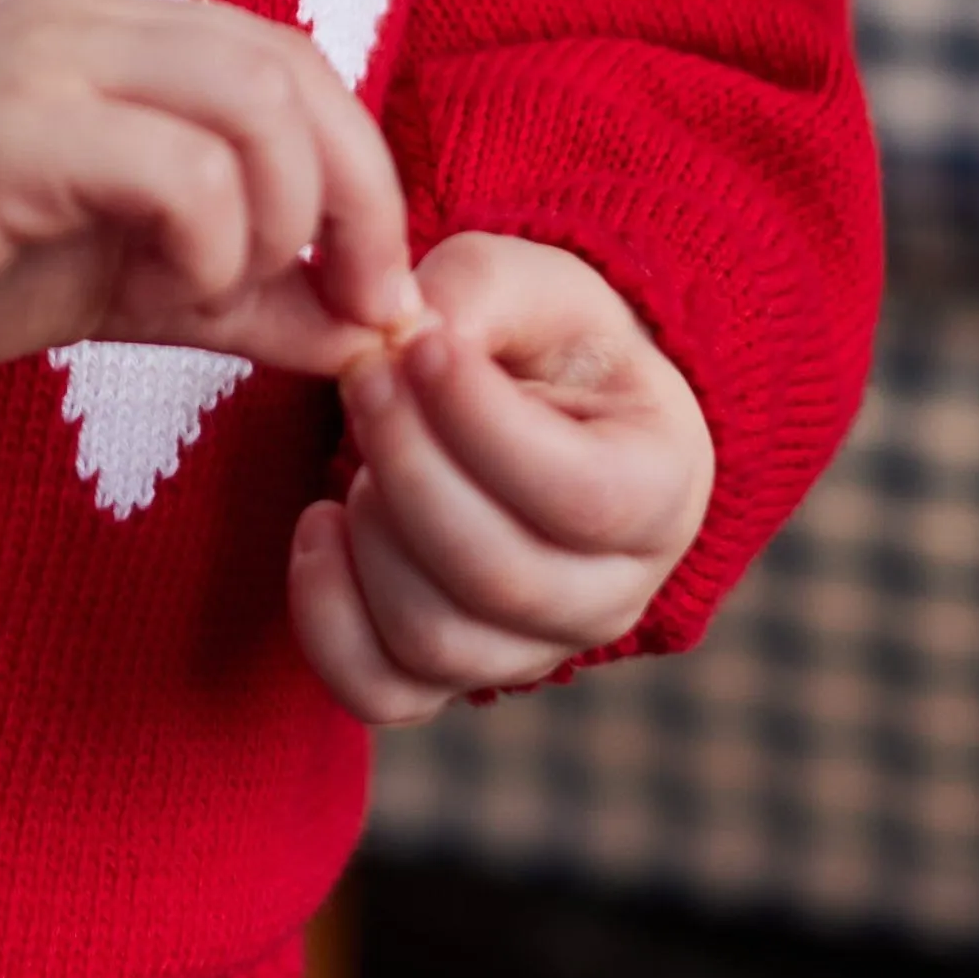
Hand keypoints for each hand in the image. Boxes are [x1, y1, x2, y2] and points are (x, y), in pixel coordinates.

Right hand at [0, 0, 421, 381]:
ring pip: (251, 97)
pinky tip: (170, 287)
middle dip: (355, 192)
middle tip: (360, 299)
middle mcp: (76, 23)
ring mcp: (40, 63)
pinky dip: (214, 243)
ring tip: (232, 288)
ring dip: (284, 215)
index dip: (356, 164)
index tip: (374, 281)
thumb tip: (365, 331)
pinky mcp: (12, 130)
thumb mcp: (123, 282)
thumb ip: (239, 290)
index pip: (280, 57)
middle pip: (287, 65)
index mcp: (101, 36)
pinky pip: (179, 170)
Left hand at [286, 232, 713, 725]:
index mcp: (662, 489)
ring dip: (370, 532)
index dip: (482, 423)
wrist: (537, 412)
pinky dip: (324, 616)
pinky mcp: (453, 678)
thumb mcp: (532, 286)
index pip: (578, 495)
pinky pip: (377, 691)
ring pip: (434, 638)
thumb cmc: (544, 344)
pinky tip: (316, 523)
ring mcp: (534, 650)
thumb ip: (480, 292)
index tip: (420, 345)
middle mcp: (613, 592)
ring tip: (360, 448)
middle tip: (365, 378)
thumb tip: (410, 334)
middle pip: (497, 576)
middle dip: (408, 467)